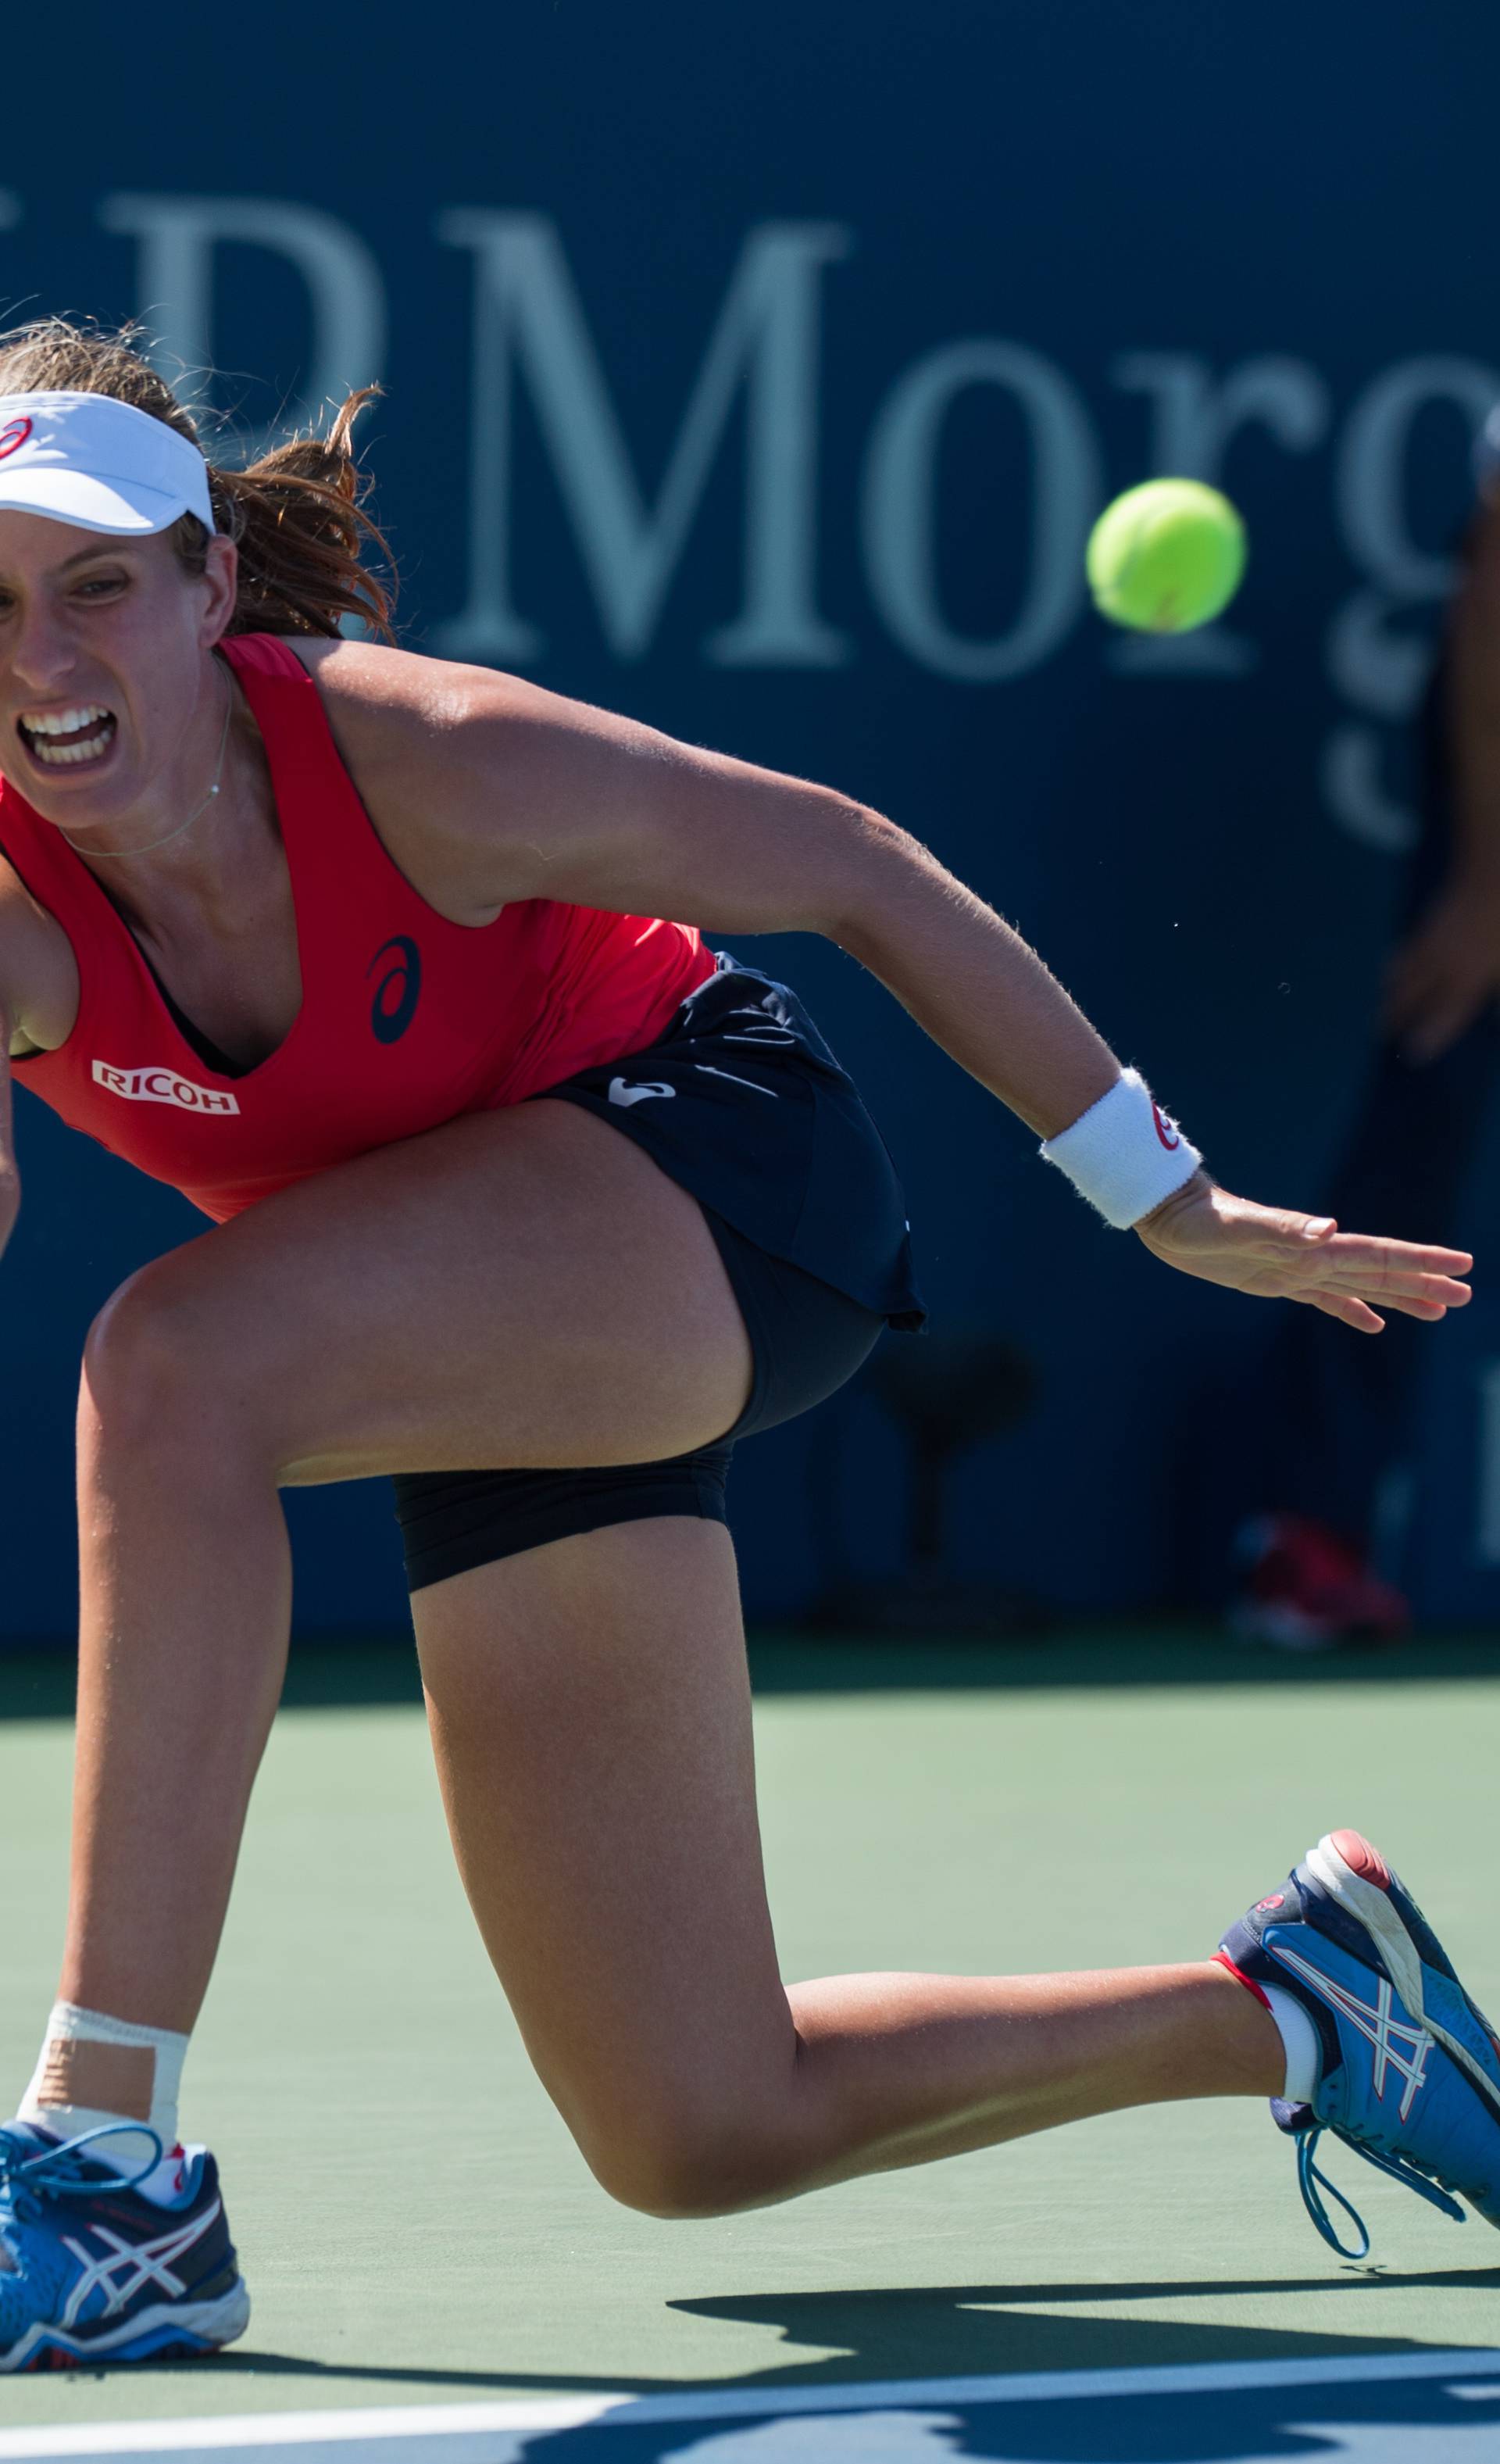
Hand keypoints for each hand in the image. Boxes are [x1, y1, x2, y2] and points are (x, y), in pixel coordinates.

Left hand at [1134, 1173, 1472, 1331]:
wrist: (1169, 1215)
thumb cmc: (1200, 1220)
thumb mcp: (1238, 1226)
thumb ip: (1284, 1226)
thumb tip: (1329, 1229)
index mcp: (1314, 1247)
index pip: (1380, 1255)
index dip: (1421, 1262)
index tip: (1462, 1267)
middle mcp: (1313, 1257)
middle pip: (1381, 1272)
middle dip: (1423, 1284)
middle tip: (1466, 1296)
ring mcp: (1297, 1269)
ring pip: (1362, 1287)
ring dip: (1400, 1298)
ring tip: (1438, 1311)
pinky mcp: (1277, 1281)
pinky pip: (1327, 1300)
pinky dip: (1354, 1311)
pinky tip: (1375, 1324)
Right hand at [1384, 881, 1499, 1061]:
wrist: (1490, 879)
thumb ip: (1498, 995)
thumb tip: (1495, 1019)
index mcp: (1469, 981)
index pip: (1444, 1017)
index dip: (1428, 1037)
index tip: (1412, 1054)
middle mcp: (1442, 969)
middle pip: (1410, 999)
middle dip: (1393, 1019)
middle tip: (1379, 1035)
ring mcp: (1429, 948)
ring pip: (1400, 978)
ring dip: (1387, 996)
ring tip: (1376, 1011)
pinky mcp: (1424, 930)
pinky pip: (1403, 956)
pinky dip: (1392, 969)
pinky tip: (1386, 974)